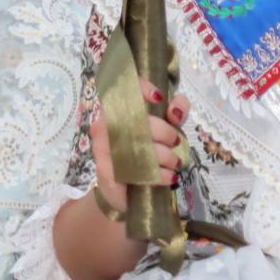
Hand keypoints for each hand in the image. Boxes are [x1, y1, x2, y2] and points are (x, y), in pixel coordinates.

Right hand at [89, 79, 190, 212]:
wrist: (122, 191)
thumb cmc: (141, 153)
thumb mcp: (163, 130)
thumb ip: (173, 114)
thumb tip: (177, 108)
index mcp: (116, 109)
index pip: (124, 88)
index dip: (143, 88)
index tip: (159, 98)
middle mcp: (104, 125)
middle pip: (140, 120)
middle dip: (166, 132)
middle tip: (176, 142)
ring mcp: (102, 148)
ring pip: (140, 146)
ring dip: (166, 156)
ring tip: (175, 163)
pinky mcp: (106, 172)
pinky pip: (137, 170)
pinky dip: (159, 174)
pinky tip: (168, 177)